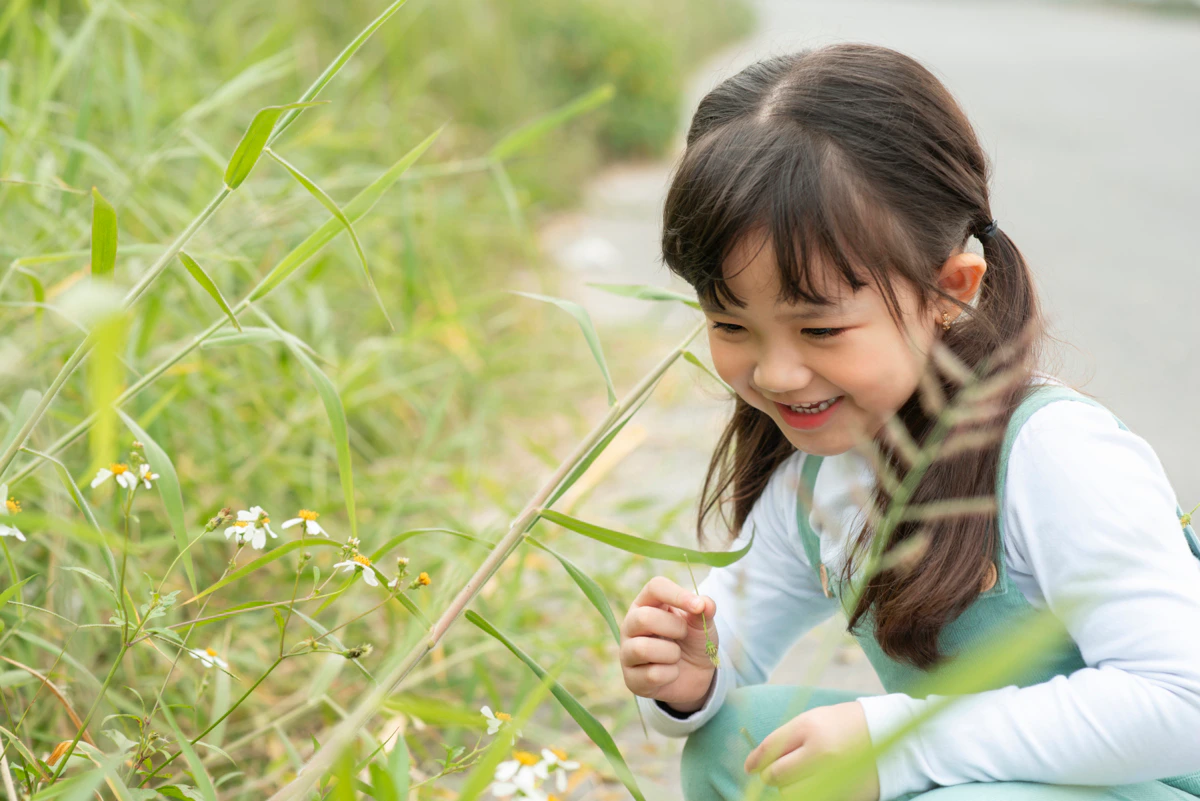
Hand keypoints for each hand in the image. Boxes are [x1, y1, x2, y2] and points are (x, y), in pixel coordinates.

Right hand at [620, 576, 718, 710]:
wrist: (696, 677)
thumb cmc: (693, 642)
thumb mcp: (703, 625)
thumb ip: (705, 611)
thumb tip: (705, 604)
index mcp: (647, 604)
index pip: (655, 587)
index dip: (677, 594)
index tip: (698, 606)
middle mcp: (631, 625)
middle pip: (644, 617)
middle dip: (674, 628)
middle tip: (684, 635)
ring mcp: (627, 652)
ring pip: (643, 649)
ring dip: (672, 654)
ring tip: (676, 656)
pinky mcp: (631, 678)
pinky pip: (652, 675)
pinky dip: (671, 674)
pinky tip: (671, 673)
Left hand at [744, 701, 879, 800]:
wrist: (886, 733)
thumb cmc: (841, 724)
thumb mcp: (812, 719)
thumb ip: (785, 739)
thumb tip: (756, 763)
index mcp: (810, 728)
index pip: (770, 749)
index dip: (756, 761)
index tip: (749, 768)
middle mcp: (821, 753)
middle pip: (777, 776)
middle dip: (771, 776)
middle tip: (774, 773)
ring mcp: (834, 775)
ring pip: (792, 794)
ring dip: (788, 789)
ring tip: (799, 777)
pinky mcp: (844, 794)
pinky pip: (812, 799)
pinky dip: (807, 794)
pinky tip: (813, 784)